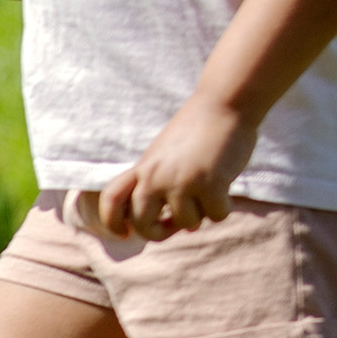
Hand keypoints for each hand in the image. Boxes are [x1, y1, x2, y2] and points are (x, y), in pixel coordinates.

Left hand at [96, 96, 260, 239]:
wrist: (224, 103)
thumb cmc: (198, 130)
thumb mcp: (166, 156)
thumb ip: (163, 187)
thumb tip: (183, 228)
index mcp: (143, 167)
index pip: (112, 199)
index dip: (112, 222)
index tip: (124, 234)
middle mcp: (155, 176)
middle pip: (141, 222)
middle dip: (158, 233)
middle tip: (174, 227)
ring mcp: (181, 181)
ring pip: (186, 223)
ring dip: (201, 213)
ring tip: (208, 188)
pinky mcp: (210, 184)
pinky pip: (215, 216)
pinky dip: (223, 207)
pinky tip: (225, 187)